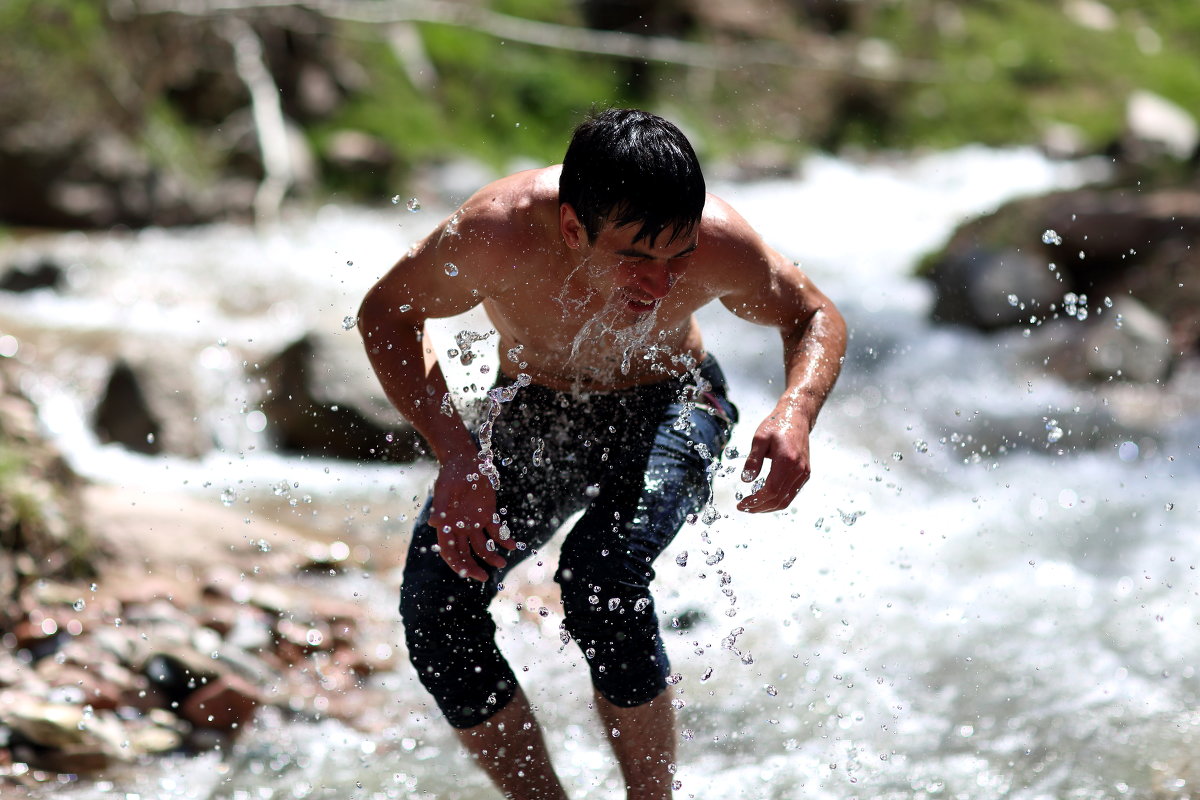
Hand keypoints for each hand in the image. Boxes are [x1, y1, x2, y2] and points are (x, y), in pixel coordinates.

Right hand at [429, 457, 516, 580]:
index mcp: (446, 525)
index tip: (467, 573)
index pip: (449, 551)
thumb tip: (433, 524)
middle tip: (485, 577)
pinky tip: (512, 545)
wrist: (465, 460)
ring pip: (482, 546)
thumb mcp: (445, 489)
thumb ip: (440, 507)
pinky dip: (504, 539)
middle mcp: (459, 528)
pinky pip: (496, 532)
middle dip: (473, 567)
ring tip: (502, 563)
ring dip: (491, 556)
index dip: (457, 564)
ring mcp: (474, 523)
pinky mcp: (487, 515)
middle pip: (465, 554)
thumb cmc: (452, 474)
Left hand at [737, 408, 811, 512]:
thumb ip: (753, 460)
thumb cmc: (776, 425)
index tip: (741, 504)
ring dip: (768, 507)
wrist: (797, 417)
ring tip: (752, 506)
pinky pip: (791, 494)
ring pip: (786, 500)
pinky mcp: (805, 473)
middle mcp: (799, 469)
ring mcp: (804, 473)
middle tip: (744, 507)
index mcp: (787, 460)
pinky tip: (764, 499)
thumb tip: (746, 480)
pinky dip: (777, 501)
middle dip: (759, 507)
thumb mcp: (759, 438)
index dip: (755, 501)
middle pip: (779, 499)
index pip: (771, 490)